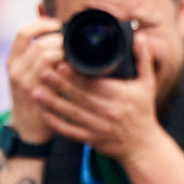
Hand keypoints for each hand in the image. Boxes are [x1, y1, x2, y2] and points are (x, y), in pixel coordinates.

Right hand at [6, 16, 66, 143]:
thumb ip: (36, 54)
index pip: (23, 32)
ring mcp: (26, 83)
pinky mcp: (38, 95)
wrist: (27, 129)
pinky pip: (55, 75)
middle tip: (73, 45)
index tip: (58, 24)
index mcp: (12, 61)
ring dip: (64, 53)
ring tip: (75, 56)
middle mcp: (16, 70)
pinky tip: (76, 69)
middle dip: (60, 41)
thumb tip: (53, 27)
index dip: (41, 24)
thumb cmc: (32, 97)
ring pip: (46, 56)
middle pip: (38, 44)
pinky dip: (68, 68)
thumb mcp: (26, 74)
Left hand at [33, 30, 165, 162]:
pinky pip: (72, 132)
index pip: (95, 84)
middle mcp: (109, 112)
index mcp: (120, 96)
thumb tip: (139, 37)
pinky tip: (44, 114)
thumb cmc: (143, 111)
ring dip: (53, 103)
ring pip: (73, 114)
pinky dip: (58, 124)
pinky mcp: (93, 140)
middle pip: (80, 97)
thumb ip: (143, 59)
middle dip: (60, 85)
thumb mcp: (147, 83)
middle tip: (42, 72)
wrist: (144, 146)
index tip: (61, 64)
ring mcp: (100, 128)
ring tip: (36, 91)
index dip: (76, 75)